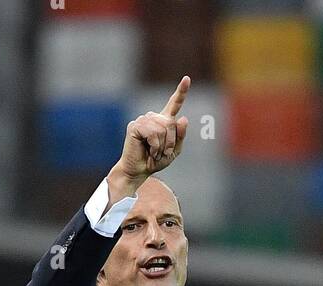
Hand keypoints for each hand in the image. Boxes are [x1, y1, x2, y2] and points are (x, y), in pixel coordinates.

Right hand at [111, 76, 189, 190]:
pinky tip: (149, 151)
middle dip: (170, 142)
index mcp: (164, 121)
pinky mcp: (135, 126)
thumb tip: (183, 118)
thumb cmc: (155, 161)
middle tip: (163, 153)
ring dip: (162, 146)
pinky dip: (155, 146)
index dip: (181, 92)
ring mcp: (143, 119)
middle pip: (171, 123)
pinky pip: (153, 133)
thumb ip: (180, 136)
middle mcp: (154, 117)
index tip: (187, 79)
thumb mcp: (174, 151)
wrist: (139, 170)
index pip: (174, 104)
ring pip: (162, 129)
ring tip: (154, 152)